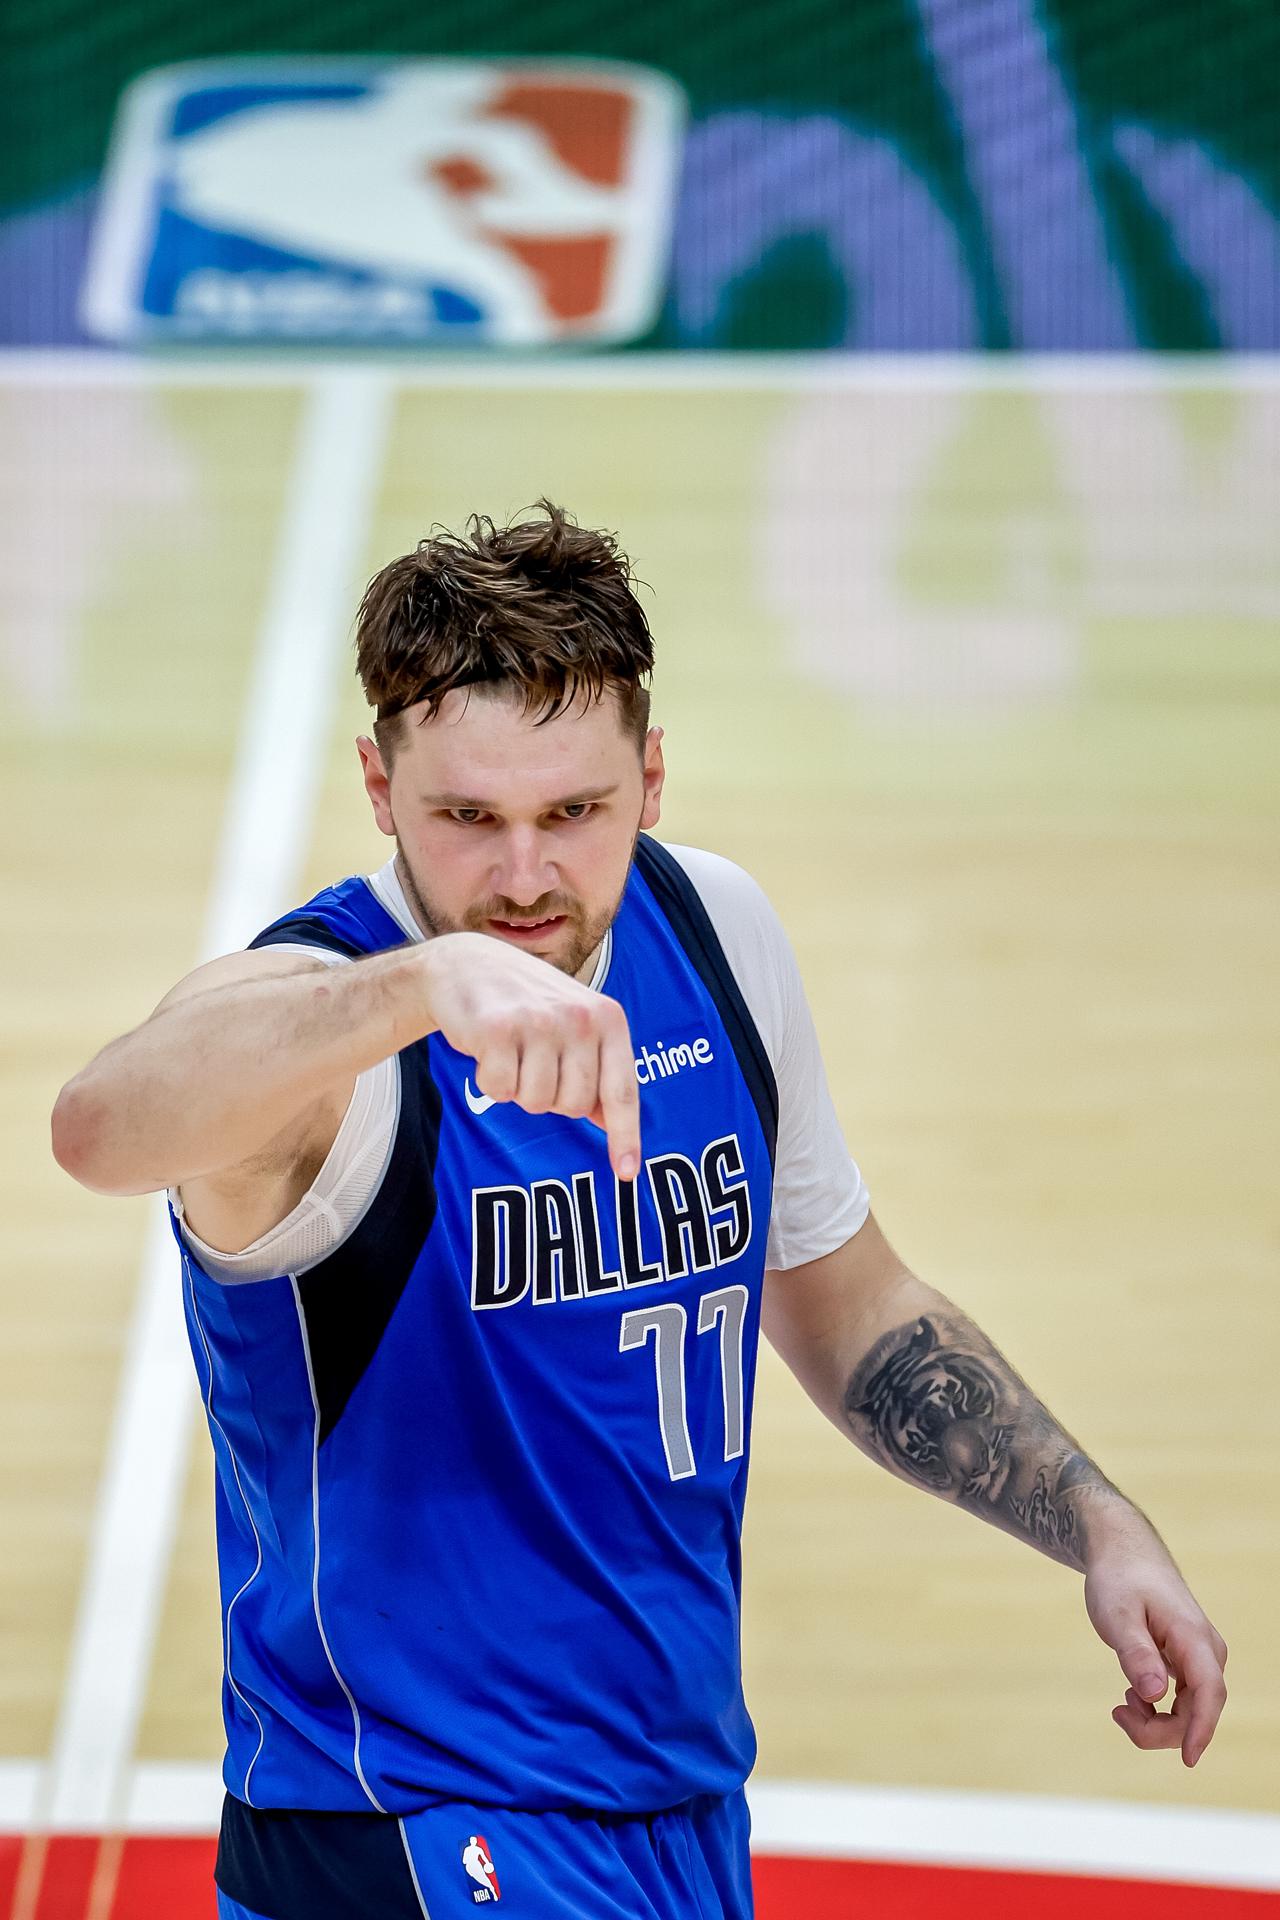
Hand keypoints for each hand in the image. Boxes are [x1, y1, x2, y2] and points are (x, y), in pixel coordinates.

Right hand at [422, 932, 640, 1180]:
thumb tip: (611, 1123)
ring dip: (519, 1089)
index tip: (626, 1173)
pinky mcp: (498, 1030)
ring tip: (512, 1051)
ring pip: (536, 1103)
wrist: (468, 964)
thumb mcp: (574, 1025)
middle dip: (551, 1097)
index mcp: (607, 1018)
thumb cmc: (528, 1003)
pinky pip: (500, 1091)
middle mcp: (579, 1019)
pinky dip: (490, 1081)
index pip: (621, 1090)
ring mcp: (539, 1023)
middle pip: (573, 1106)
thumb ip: (596, 1068)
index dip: (625, 1135)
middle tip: (534, 1061)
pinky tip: (488, 1050)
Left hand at [1084, 1528, 1227, 1766]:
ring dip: (1159, 1721)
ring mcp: (1200, 1655)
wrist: (1123, 1553)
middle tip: (1118, 1715)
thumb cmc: (1118, 1580)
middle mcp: (1205, 1649)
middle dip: (1162, 1729)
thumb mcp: (1116, 1614)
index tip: (1188, 1760)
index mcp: (1192, 1636)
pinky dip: (1159, 1708)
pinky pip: (1184, 1698)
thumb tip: (1155, 1694)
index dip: (1201, 1729)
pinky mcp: (1189, 1660)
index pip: (1210, 1692)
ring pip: (1192, 1708)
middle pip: (1199, 1709)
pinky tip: (1132, 1697)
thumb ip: (1135, 1653)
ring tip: (1121, 1705)